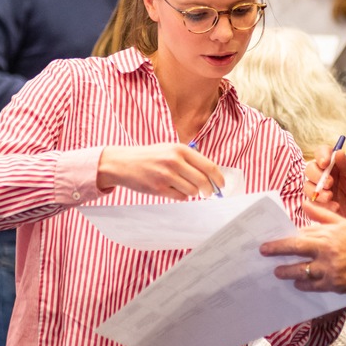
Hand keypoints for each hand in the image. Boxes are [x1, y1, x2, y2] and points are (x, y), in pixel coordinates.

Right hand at [96, 143, 224, 199]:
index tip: (221, 185)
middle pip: (203, 180)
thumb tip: (211, 174)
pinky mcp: (158, 188)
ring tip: (183, 187)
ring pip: (192, 191)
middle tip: (208, 193)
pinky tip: (173, 190)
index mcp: (180, 149)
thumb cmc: (150, 157)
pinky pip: (180, 197)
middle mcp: (174, 160)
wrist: (123, 163)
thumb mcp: (170, 149)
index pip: (208, 165)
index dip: (218, 177)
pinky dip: (181, 196)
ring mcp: (166, 175)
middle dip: (209, 190)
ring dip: (192, 192)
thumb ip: (189, 159)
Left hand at [260, 202, 345, 293]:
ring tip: (278, 272)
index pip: (301, 233)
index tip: (273, 238)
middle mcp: (326, 250)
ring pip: (300, 270)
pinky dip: (302, 284)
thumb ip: (323, 215)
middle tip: (264, 251)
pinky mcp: (333, 284)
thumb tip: (305, 204)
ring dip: (286, 271)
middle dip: (277, 250)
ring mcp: (328, 268)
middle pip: (295, 248)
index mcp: (329, 233)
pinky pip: (312, 286)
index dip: (285, 237)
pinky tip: (297, 283)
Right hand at [304, 146, 345, 219]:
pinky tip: (335, 207)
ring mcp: (320, 188)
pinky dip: (322, 206)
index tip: (325, 163)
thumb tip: (339, 152)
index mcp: (333, 162)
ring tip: (330, 197)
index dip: (320, 156)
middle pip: (309, 169)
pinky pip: (313, 204)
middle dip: (316, 176)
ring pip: (308, 187)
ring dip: (317, 192)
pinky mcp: (320, 203)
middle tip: (330, 183)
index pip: (321, 152)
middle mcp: (323, 173)